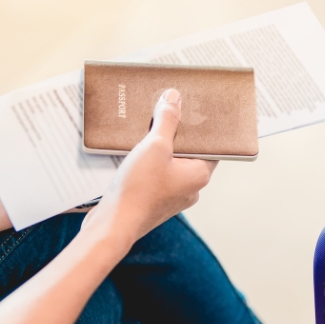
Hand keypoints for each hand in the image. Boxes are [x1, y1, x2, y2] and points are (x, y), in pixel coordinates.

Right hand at [80, 88, 216, 254]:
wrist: (113, 225)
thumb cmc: (139, 190)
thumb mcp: (155, 146)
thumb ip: (167, 120)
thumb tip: (174, 99)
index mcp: (199, 175)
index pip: (212, 145)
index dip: (203, 127)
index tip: (194, 110)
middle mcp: (190, 187)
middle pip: (189, 152)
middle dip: (177, 134)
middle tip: (167, 113)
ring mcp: (172, 196)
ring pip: (171, 163)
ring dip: (160, 147)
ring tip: (148, 129)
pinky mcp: (154, 200)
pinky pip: (157, 175)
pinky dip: (149, 162)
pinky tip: (135, 152)